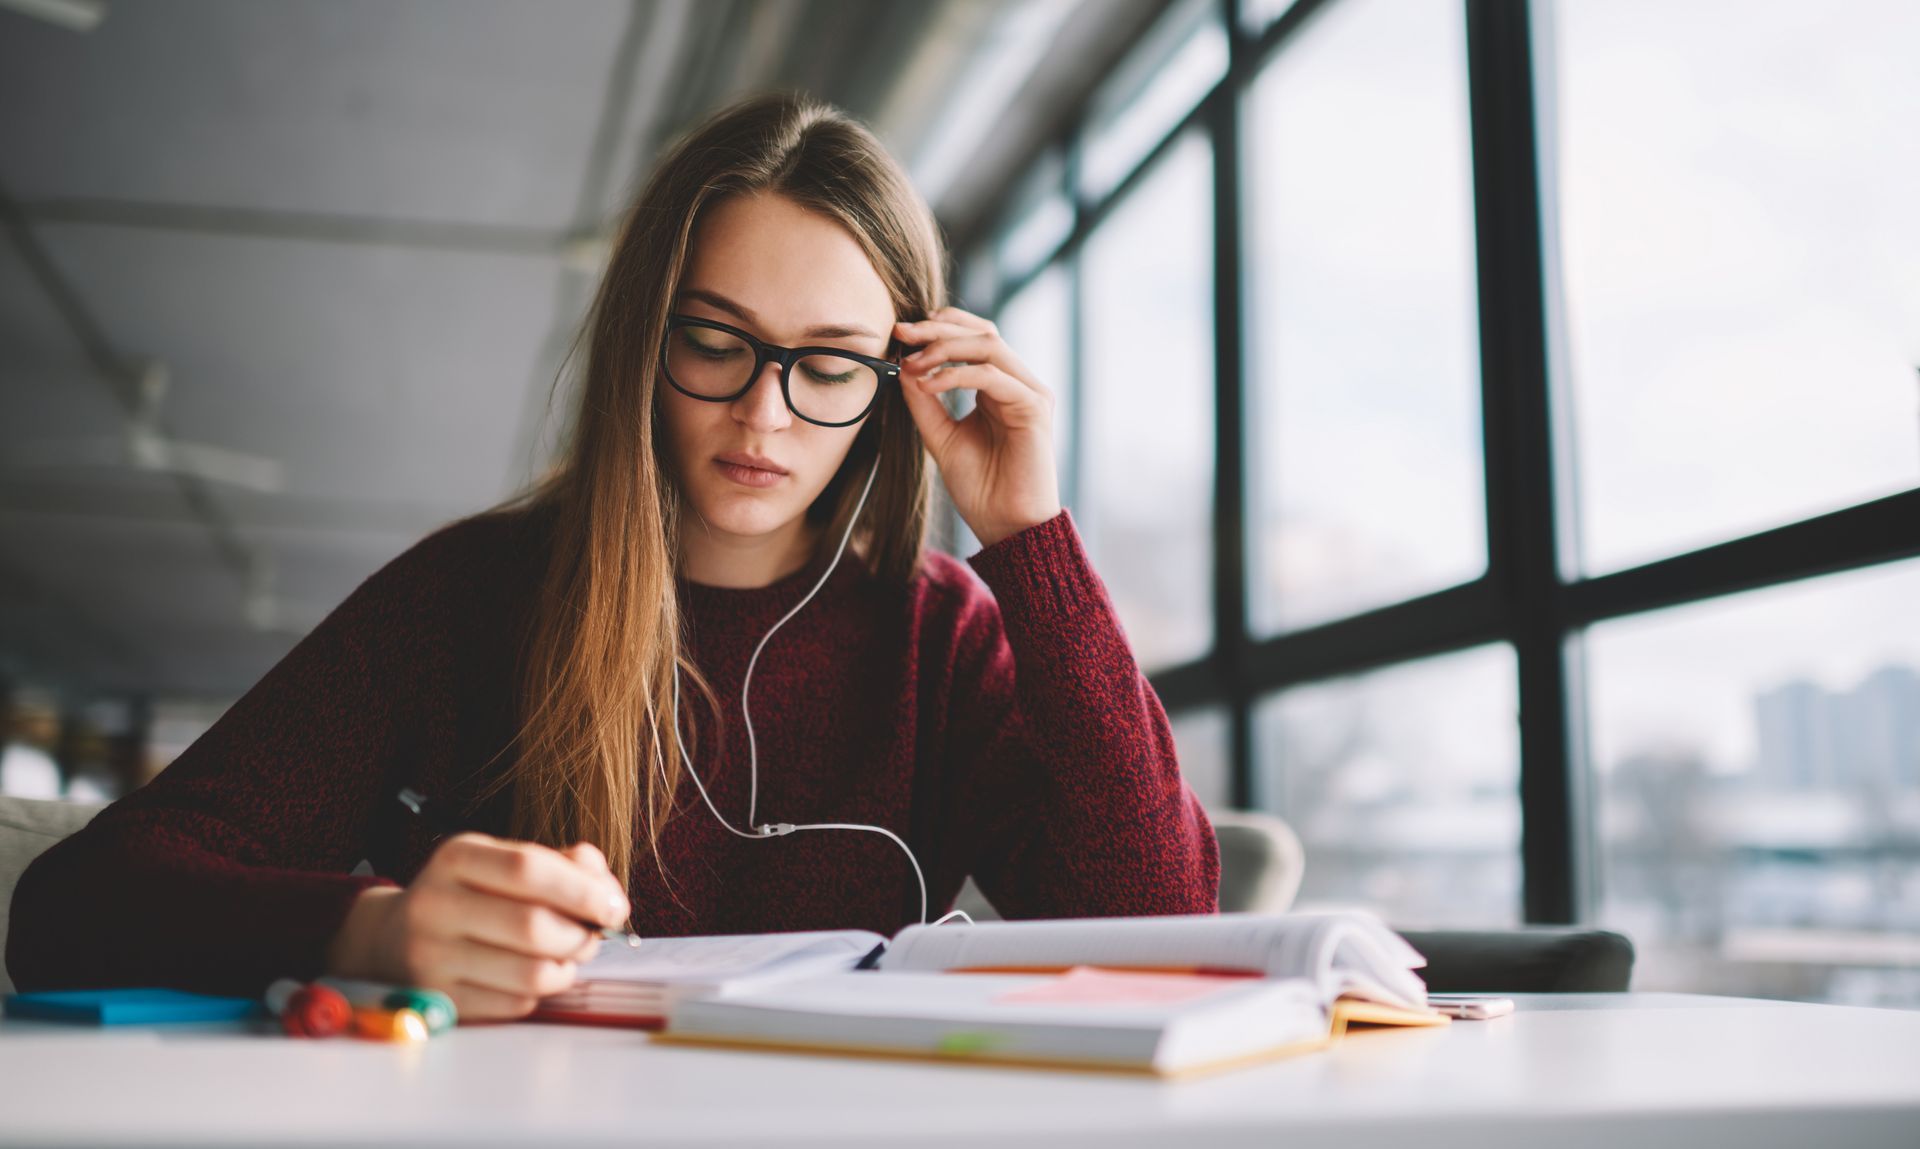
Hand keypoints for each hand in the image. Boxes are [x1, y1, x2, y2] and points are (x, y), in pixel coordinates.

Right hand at [324, 835, 627, 1022]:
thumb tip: (605, 890)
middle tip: (593, 935)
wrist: (390, 939)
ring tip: (566, 955)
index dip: (583, 889)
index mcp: (456, 857)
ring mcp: (431, 958)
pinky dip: (538, 993)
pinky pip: (514, 1004)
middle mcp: (435, 905)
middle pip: (532, 927)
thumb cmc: (467, 896)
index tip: (614, 905)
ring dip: (565, 967)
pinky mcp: (437, 1001)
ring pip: (529, 974)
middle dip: (581, 935)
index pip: (528, 868)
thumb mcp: (501, 862)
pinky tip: (530, 975)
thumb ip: (561, 865)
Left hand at [893, 306, 1061, 548]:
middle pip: (982, 332)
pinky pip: (992, 375)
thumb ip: (924, 401)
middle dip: (938, 328)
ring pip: (989, 345)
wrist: (1005, 526)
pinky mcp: (1034, 407)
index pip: (974, 337)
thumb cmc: (980, 488)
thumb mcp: (940, 436)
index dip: (939, 327)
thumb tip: (903, 364)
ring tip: (912, 363)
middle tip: (902, 332)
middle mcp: (1018, 384)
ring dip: (945, 348)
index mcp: (999, 387)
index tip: (900, 332)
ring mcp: (1029, 393)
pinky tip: (928, 384)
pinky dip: (956, 375)